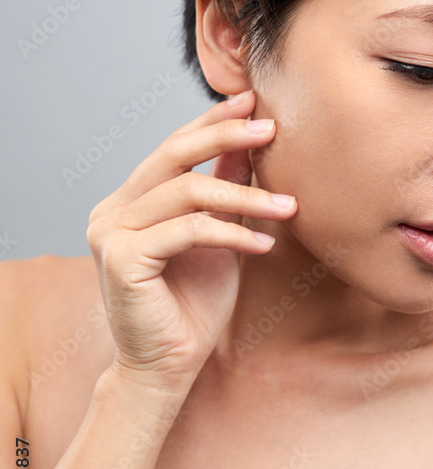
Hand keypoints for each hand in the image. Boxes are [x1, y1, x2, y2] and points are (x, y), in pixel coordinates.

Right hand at [86, 89, 296, 395]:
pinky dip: (232, 233)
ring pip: (187, 191)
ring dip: (245, 196)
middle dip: (225, 135)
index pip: (173, 148)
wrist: (168, 367)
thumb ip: (226, 190)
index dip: (212, 122)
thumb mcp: (220, 237)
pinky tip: (265, 244)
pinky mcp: (120, 257)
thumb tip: (249, 140)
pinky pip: (188, 230)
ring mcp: (109, 231)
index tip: (252, 100)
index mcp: (130, 201)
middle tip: (271, 128)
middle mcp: (111, 209)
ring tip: (288, 206)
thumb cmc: (194, 306)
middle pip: (173, 155)